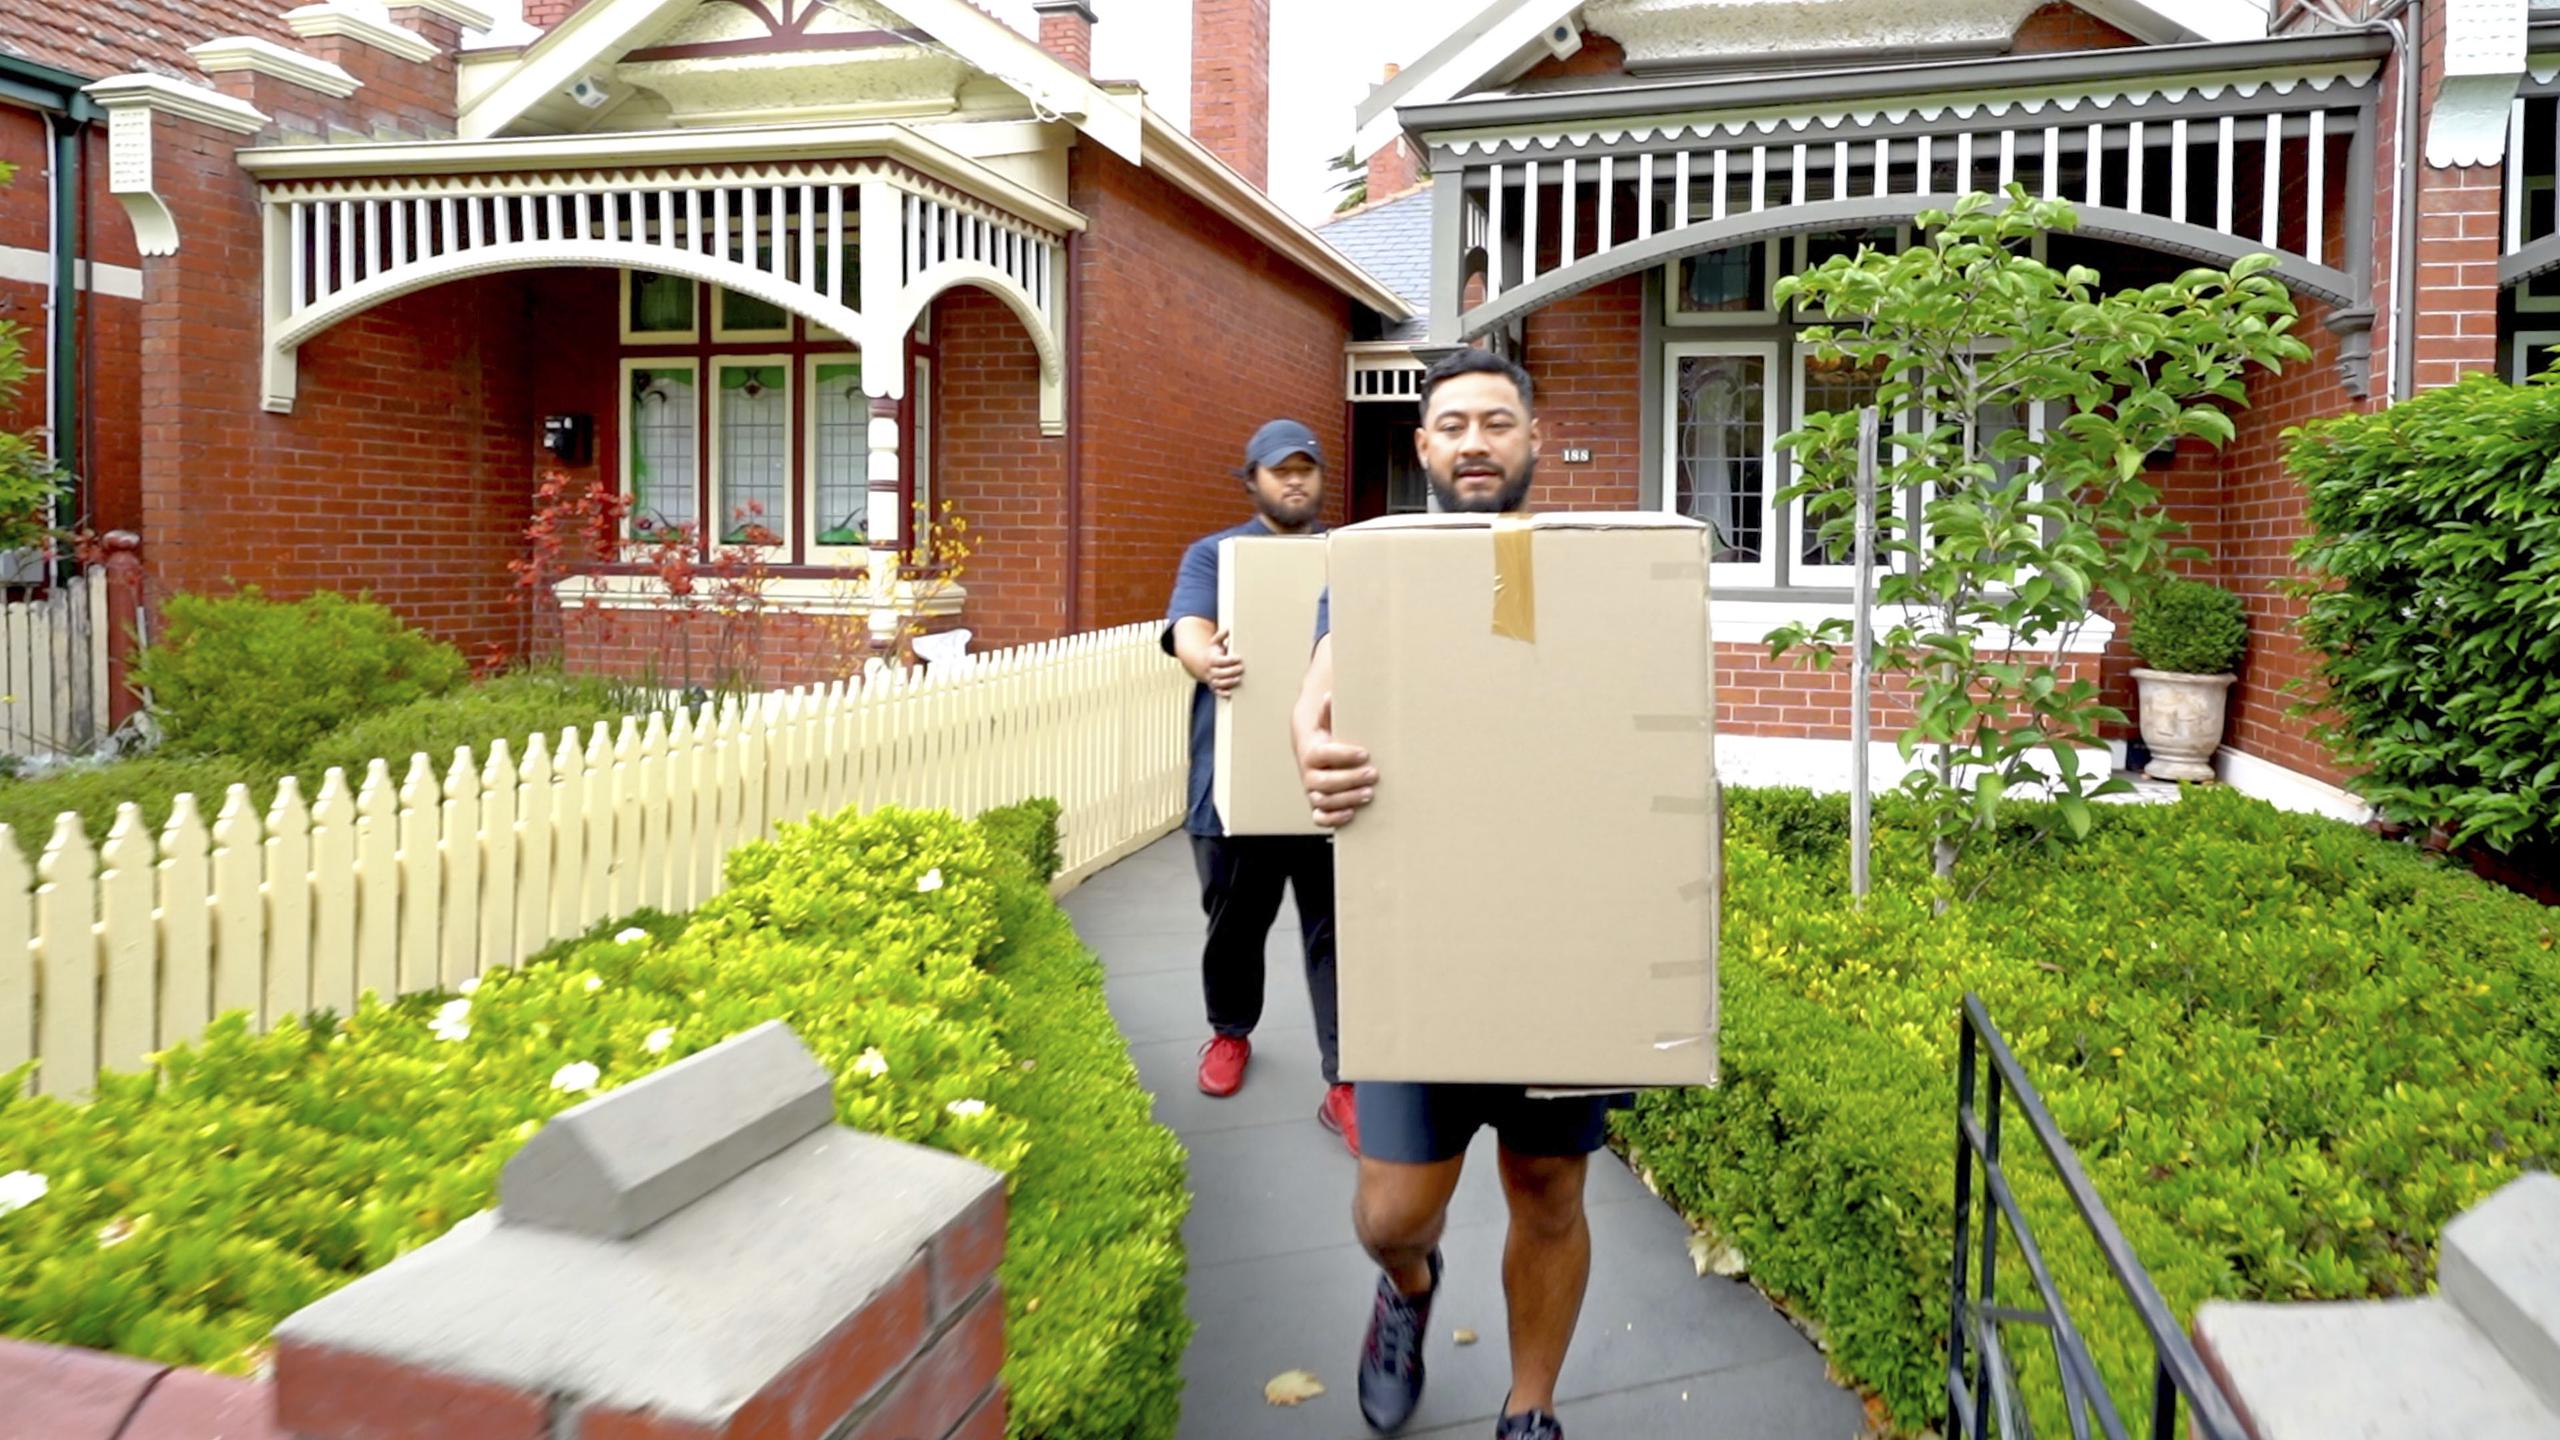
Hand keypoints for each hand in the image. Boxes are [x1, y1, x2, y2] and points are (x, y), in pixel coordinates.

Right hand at [1206, 628, 1243, 695]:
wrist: (1200, 664)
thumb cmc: (1212, 652)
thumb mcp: (1215, 643)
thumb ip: (1221, 636)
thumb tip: (1228, 629)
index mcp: (1212, 659)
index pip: (1221, 661)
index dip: (1230, 660)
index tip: (1239, 658)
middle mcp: (1211, 670)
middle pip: (1221, 672)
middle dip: (1231, 671)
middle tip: (1242, 668)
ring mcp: (1211, 679)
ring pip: (1219, 683)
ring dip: (1228, 682)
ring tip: (1238, 679)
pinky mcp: (1213, 686)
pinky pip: (1216, 692)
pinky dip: (1222, 693)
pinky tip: (1230, 693)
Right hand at [1297, 693, 1375, 828]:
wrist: (1313, 755)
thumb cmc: (1327, 738)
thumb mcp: (1328, 723)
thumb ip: (1329, 712)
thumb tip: (1331, 695)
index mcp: (1311, 752)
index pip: (1323, 755)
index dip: (1343, 755)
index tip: (1365, 753)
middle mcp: (1309, 774)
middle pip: (1324, 782)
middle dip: (1350, 779)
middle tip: (1374, 774)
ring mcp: (1312, 792)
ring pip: (1323, 801)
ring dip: (1347, 799)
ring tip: (1369, 794)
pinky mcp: (1318, 807)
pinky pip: (1320, 818)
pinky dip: (1333, 819)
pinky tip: (1351, 814)